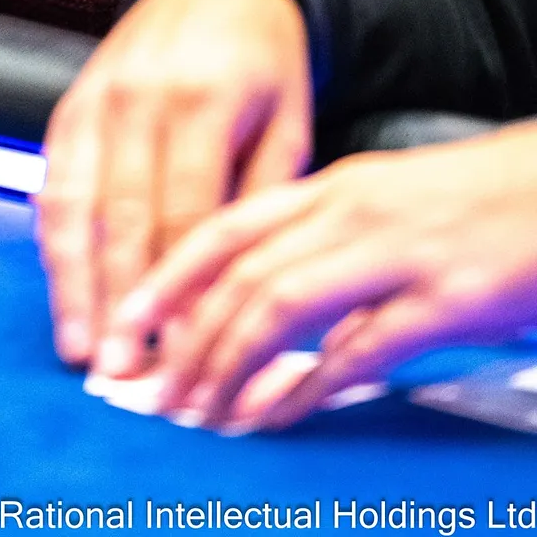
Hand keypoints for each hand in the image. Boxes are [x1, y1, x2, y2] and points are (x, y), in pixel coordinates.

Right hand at [37, 0, 311, 369]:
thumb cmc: (265, 66)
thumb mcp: (290, 122)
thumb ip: (260, 200)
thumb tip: (232, 291)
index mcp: (205, 102)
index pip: (186, 216)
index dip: (181, 291)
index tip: (183, 354)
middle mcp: (140, 98)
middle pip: (123, 218)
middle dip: (119, 302)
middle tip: (122, 373)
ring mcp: (97, 97)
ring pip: (75, 202)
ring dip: (74, 282)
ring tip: (79, 347)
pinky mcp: (70, 101)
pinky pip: (54, 178)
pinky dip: (54, 238)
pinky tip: (62, 286)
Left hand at [109, 122, 536, 431]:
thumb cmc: (479, 204)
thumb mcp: (389, 208)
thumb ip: (329, 245)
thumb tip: (270, 307)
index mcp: (335, 187)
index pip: (226, 227)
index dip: (168, 277)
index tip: (127, 321)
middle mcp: (352, 212)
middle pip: (240, 275)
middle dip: (185, 339)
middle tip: (154, 393)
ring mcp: (396, 254)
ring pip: (280, 307)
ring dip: (228, 366)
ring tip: (200, 414)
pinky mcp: (444, 299)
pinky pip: (358, 348)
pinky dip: (309, 388)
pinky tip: (279, 417)